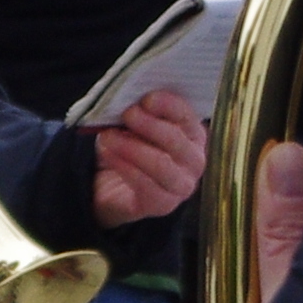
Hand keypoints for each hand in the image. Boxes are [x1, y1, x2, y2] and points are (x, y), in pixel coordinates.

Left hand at [91, 85, 206, 223]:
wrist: (113, 185)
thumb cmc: (129, 146)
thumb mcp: (133, 124)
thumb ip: (138, 111)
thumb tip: (129, 99)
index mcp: (193, 133)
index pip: (186, 116)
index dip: (168, 105)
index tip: (147, 98)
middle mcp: (194, 160)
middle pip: (176, 140)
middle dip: (149, 125)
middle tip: (127, 114)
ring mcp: (182, 185)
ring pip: (161, 164)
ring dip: (132, 148)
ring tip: (108, 136)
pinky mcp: (163, 205)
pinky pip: (146, 185)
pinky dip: (124, 167)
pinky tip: (108, 154)